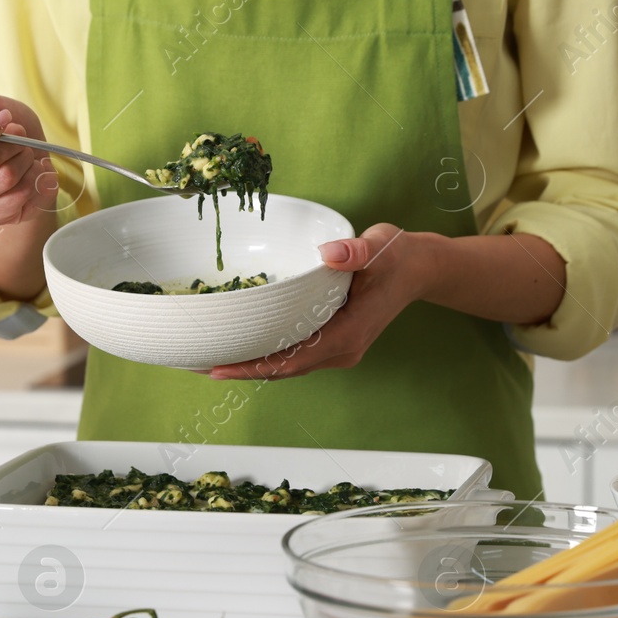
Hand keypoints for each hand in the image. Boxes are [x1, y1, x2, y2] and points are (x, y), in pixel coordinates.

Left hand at [209, 224, 427, 380]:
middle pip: (282, 370)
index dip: (254, 367)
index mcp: (348, 335)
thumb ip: (357, 251)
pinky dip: (267, 355)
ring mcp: (338, 350)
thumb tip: (331, 253)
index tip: (220, 368)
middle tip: (198, 365)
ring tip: (210, 360)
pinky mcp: (334, 342)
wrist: (419, 268)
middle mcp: (341, 351)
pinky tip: (243, 347)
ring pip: (287, 367)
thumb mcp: (380, 247)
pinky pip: (294, 355)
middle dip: (241, 370)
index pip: (292, 360)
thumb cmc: (397, 256)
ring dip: (251, 365)